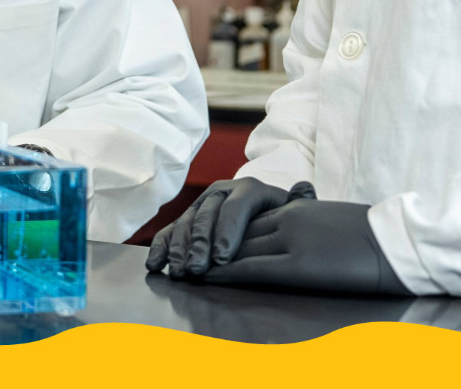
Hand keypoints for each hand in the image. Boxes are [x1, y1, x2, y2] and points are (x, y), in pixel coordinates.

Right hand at [145, 177, 295, 277]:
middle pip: (208, 215)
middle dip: (199, 244)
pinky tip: (155, 262)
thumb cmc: (284, 219)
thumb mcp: (294, 211)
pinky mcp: (187, 220)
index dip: (228, 231)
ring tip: (179, 271)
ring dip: (180, 248)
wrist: (267, 216)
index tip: (223, 258)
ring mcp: (203, 205)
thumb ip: (300, 204)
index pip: (236, 207)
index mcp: (250, 189)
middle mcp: (223, 192)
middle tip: (197, 269)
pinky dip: (162, 246)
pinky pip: (171, 230)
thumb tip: (304, 189)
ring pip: (187, 222)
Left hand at [203, 183, 411, 294]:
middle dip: (208, 244)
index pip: (249, 219)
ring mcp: (291, 240)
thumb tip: (299, 231)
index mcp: (297, 208)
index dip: (223, 232)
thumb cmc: (374, 236)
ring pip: (239, 248)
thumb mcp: (333, 221)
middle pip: (238, 232)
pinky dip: (227, 271)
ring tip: (187, 269)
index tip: (202, 240)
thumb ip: (309, 222)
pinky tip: (209, 276)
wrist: (397, 241)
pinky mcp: (299, 264)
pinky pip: (254, 267)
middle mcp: (288, 219)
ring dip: (210, 259)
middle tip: (182, 255)